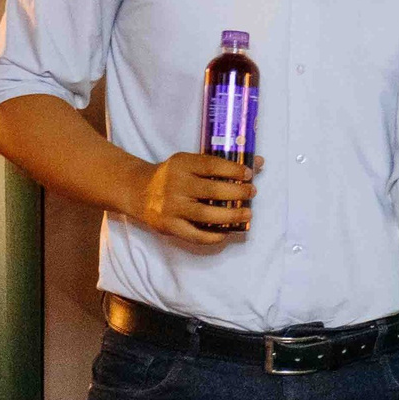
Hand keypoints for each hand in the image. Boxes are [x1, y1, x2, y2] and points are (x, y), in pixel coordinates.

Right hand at [130, 152, 256, 247]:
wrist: (140, 192)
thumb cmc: (173, 176)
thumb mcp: (190, 163)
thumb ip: (220, 164)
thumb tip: (258, 163)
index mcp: (181, 164)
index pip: (211, 165)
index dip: (233, 170)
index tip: (249, 174)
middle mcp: (175, 185)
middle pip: (212, 190)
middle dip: (237, 193)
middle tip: (252, 192)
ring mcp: (171, 207)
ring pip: (206, 214)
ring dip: (231, 216)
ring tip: (247, 213)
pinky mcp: (168, 226)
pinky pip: (194, 235)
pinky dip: (213, 236)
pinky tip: (226, 232)